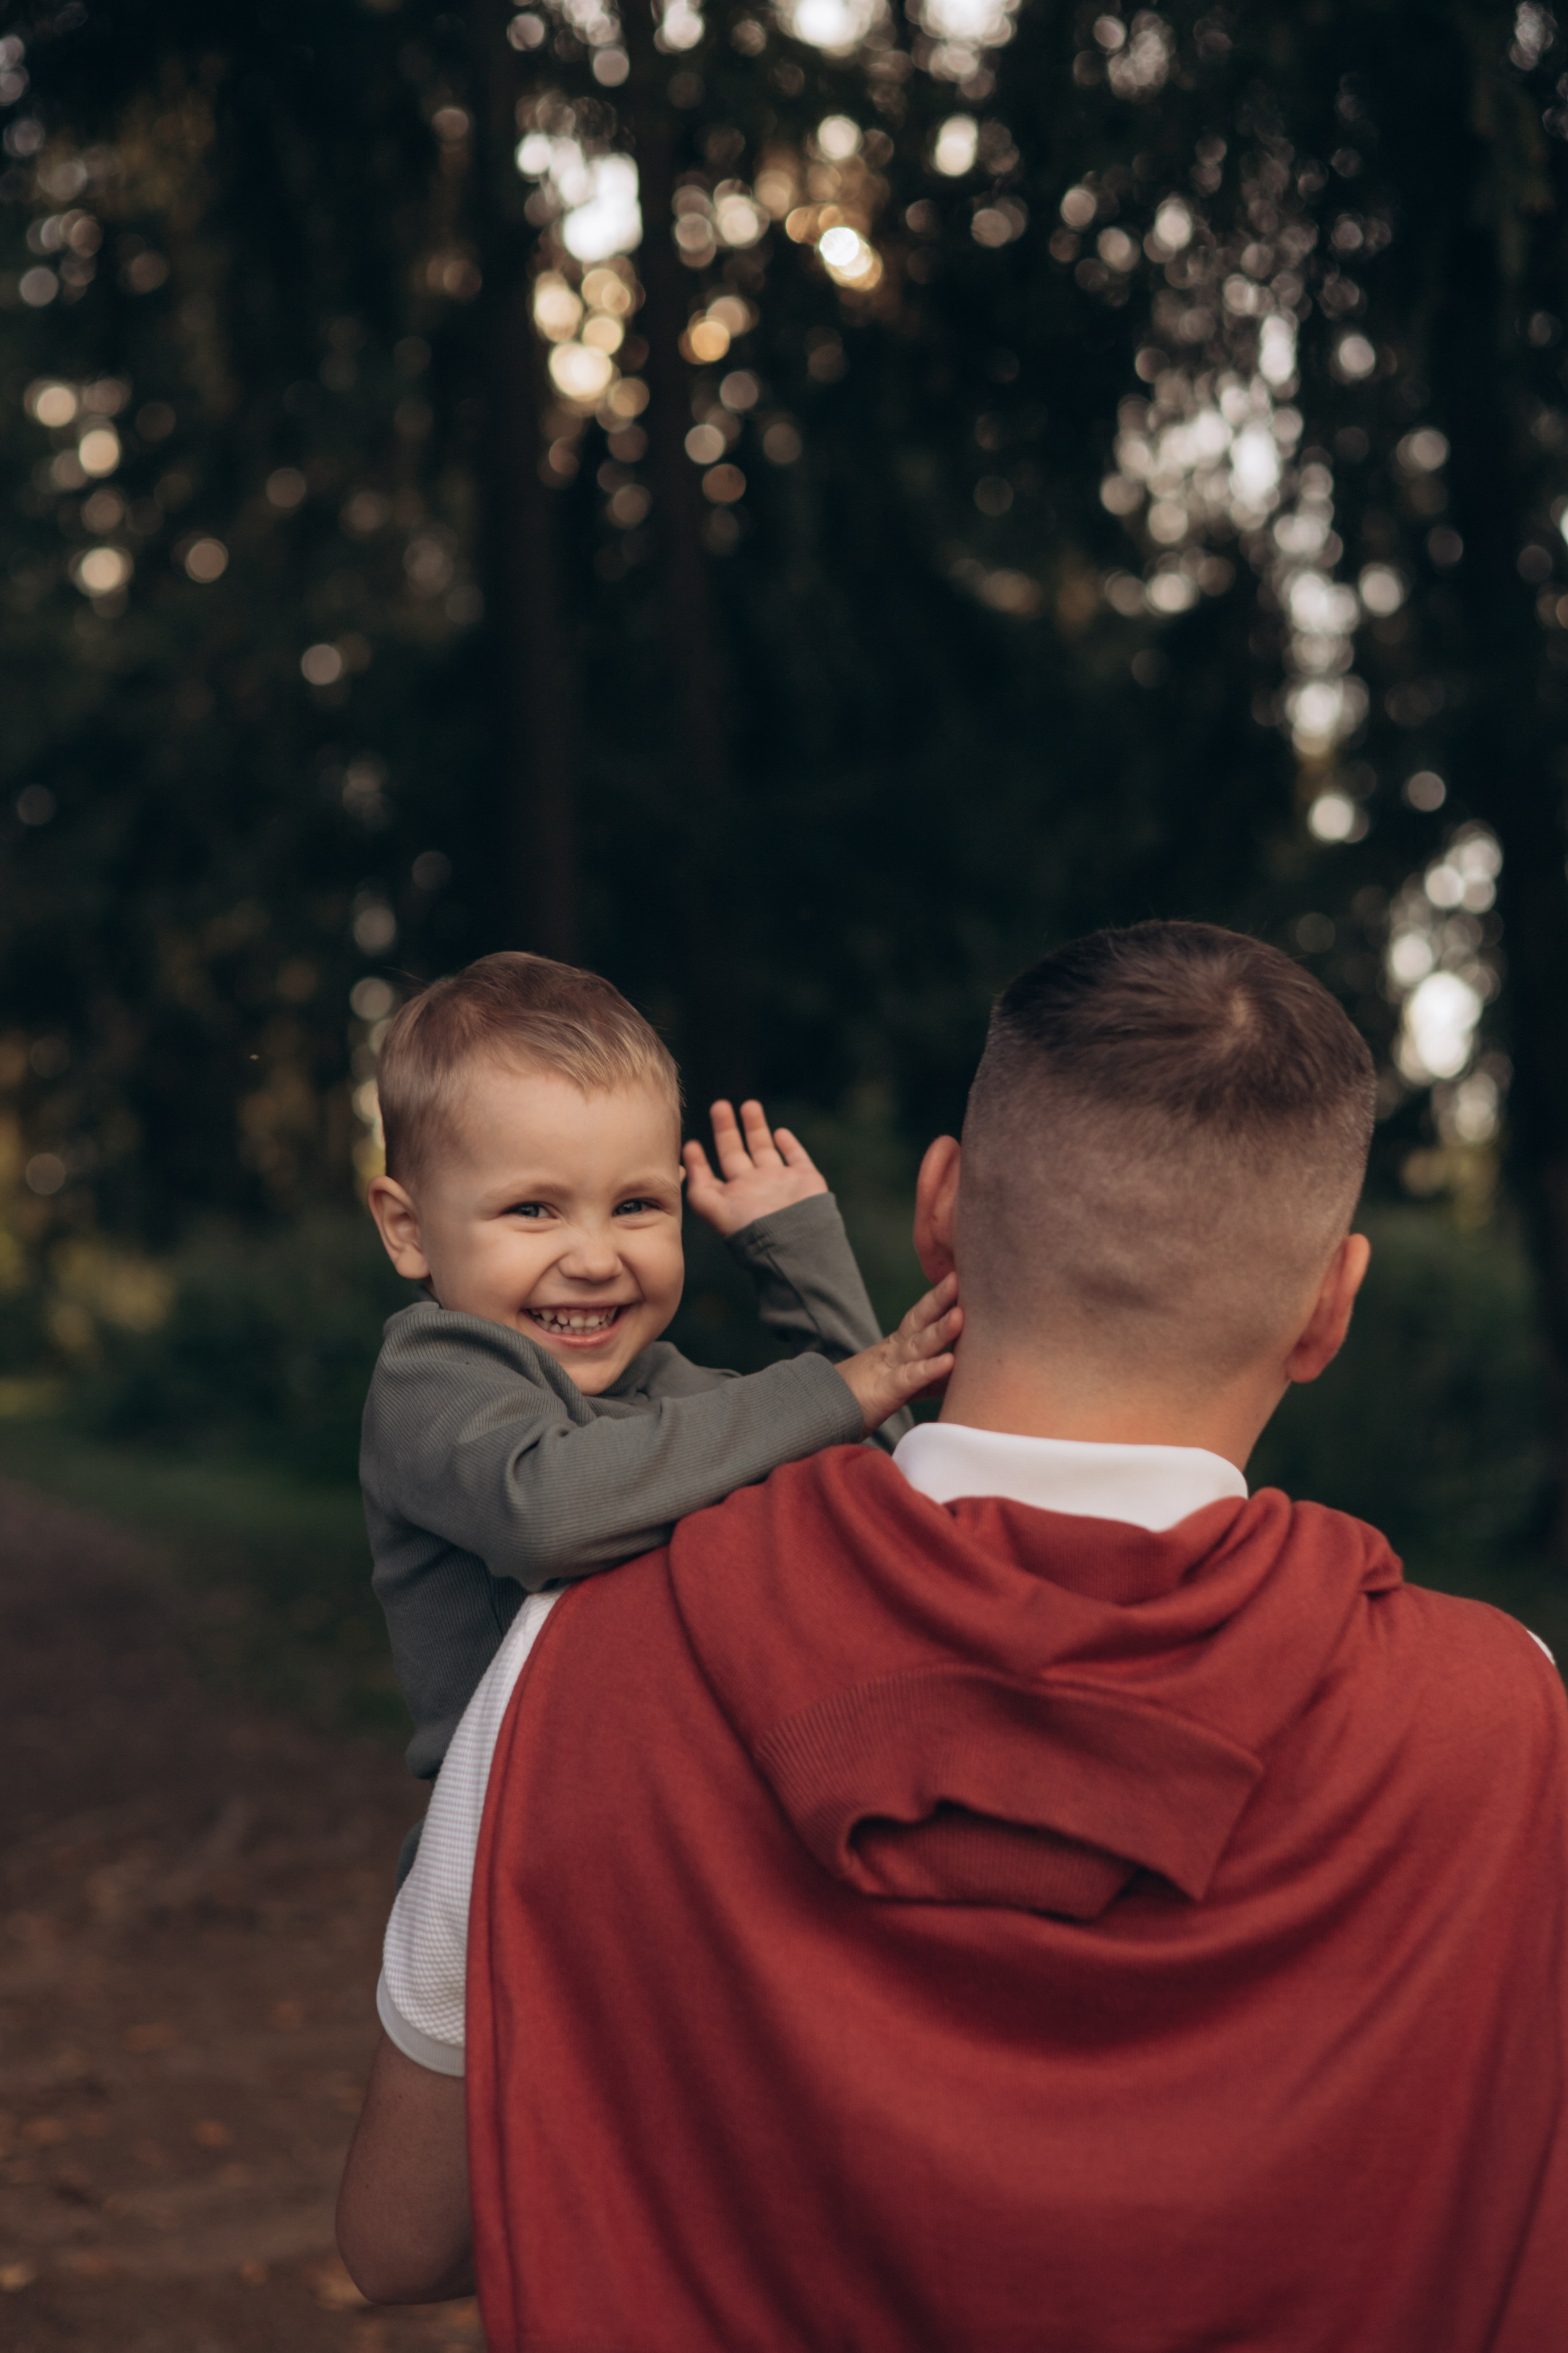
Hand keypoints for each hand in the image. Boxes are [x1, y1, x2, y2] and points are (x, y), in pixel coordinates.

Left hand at [683, 1099, 828, 1238]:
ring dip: (756, 1128)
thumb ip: (698, 1188)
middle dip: (726, 1131)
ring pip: (765, 1149)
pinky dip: (790, 1145)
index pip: (711, 1175)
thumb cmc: (752, 1228)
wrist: (795, 1241)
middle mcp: (754, 1189)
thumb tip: (686, 1161)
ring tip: (748, 1105)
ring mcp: (780, 1183)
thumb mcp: (715, 1210)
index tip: (691, 1143)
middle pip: (736, 1154)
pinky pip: (797, 1157)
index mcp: (732, 1198)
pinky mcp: (805, 1179)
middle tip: (719, 1105)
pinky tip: (781, 1132)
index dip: (700, 1161)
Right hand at [835, 1274, 961, 1433]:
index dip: (940, 1297)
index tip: (959, 1277)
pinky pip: (910, 1378)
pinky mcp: (885, 1392)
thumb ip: (932, 1380)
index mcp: (898, 1347)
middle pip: (919, 1320)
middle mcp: (894, 1352)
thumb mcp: (903, 1384)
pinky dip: (929, 1369)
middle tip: (960, 1277)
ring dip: (940, 1330)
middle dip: (940, 1298)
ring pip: (917, 1345)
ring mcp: (888, 1369)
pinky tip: (949, 1361)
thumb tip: (962, 1376)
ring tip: (960, 1315)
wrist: (824, 1413)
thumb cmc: (866, 1399)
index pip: (921, 1317)